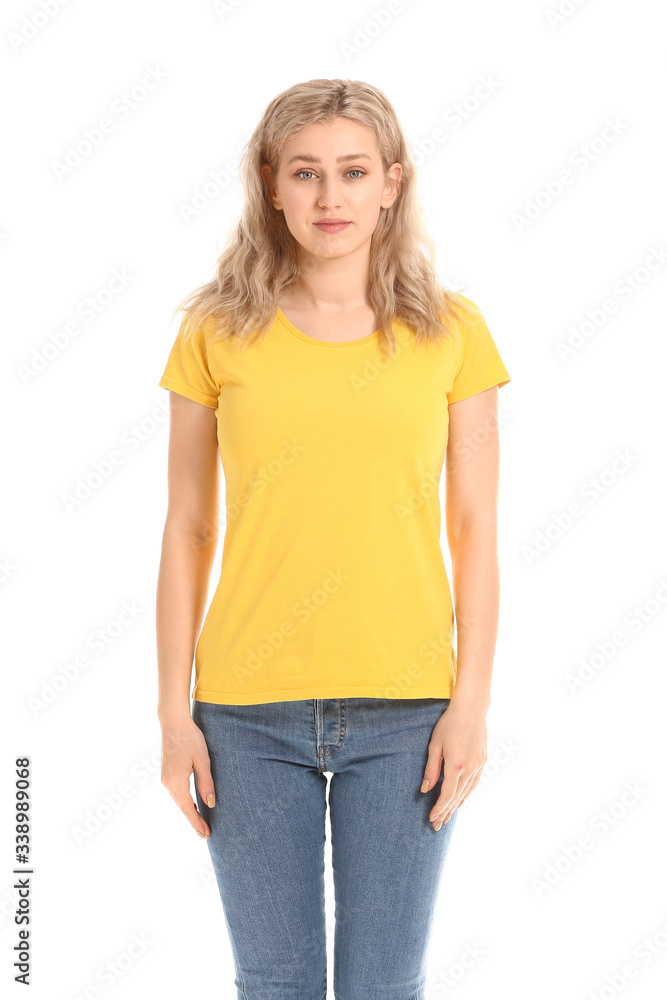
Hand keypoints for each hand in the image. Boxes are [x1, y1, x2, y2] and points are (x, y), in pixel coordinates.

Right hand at [160, 716, 215, 838]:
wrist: (174, 723)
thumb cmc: (191, 738)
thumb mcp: (203, 760)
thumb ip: (206, 782)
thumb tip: (211, 803)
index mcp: (176, 780)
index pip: (188, 808)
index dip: (197, 822)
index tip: (206, 834)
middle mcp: (167, 782)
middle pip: (182, 807)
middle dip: (194, 820)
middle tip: (206, 833)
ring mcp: (165, 778)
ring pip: (178, 801)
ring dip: (189, 811)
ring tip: (201, 823)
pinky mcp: (166, 773)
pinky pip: (176, 793)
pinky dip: (184, 802)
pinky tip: (192, 805)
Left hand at [420, 698, 487, 829]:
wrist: (471, 709)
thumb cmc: (449, 724)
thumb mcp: (435, 745)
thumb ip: (431, 769)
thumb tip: (426, 789)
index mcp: (456, 766)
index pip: (446, 795)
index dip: (439, 808)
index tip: (431, 818)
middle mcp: (469, 769)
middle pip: (457, 797)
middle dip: (446, 812)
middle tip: (437, 826)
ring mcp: (478, 766)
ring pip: (466, 792)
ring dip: (455, 806)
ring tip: (446, 817)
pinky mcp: (482, 761)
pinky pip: (474, 784)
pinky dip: (466, 794)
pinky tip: (460, 800)